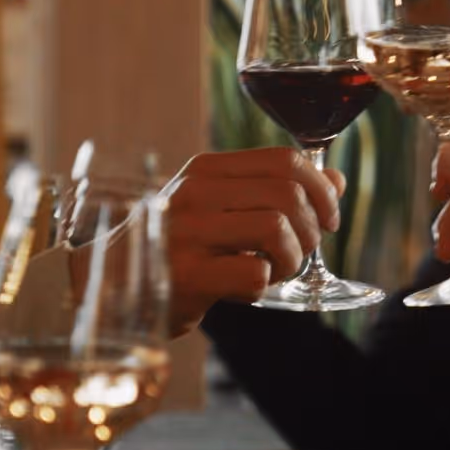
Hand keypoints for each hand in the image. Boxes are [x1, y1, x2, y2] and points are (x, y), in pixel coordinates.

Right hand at [162, 148, 343, 333]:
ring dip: (290, 259)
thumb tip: (336, 180)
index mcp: (206, 170)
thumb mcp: (223, 209)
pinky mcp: (186, 275)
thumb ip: (276, 191)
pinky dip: (261, 287)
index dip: (321, 190)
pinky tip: (241, 290)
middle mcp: (195, 192)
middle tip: (298, 253)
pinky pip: (254, 275)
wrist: (112, 288)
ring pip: (277, 230)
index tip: (328, 219)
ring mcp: (188, 232)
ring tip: (273, 272)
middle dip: (310, 230)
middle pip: (288, 195)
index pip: (284, 160)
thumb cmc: (178, 248)